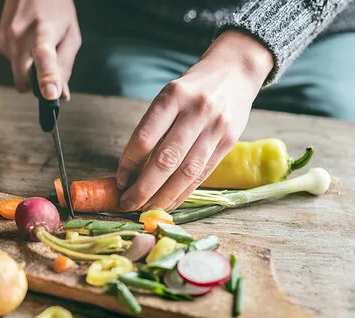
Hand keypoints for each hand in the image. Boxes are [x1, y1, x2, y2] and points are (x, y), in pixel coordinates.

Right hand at [0, 0, 80, 99]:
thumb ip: (65, 66)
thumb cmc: (55, 9)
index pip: (44, 56)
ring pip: (18, 75)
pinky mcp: (0, 43)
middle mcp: (20, 36)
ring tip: (39, 46)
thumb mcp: (71, 36)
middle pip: (23, 80)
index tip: (50, 94)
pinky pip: (13, 65)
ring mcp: (7, 39)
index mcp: (43, 31)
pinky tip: (28, 43)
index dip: (47, 77)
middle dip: (35, 85)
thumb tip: (61, 95)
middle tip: (49, 75)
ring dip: (30, 69)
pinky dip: (23, 61)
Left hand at [116, 31, 273, 211]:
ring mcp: (215, 127)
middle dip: (143, 188)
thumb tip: (131, 170)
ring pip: (186, 172)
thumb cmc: (192, 88)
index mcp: (173, 96)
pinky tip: (169, 202)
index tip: (119, 180)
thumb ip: (153, 128)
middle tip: (128, 203)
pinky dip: (183, 192)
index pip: (144, 138)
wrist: (235, 72)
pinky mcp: (229, 141)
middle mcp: (196, 111)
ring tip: (146, 208)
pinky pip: (202, 174)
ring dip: (163, 196)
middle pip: (165, 159)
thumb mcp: (169, 96)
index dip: (128, 164)